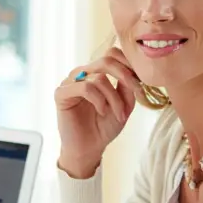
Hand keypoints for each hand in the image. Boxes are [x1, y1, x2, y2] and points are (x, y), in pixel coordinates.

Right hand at [54, 46, 142, 177]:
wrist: (89, 148)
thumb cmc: (104, 127)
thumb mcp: (124, 104)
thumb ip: (128, 85)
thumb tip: (134, 69)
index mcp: (96, 72)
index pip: (112, 54)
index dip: (129, 64)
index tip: (141, 82)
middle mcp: (82, 73)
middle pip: (106, 60)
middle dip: (125, 76)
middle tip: (135, 92)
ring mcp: (70, 82)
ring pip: (98, 77)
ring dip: (113, 97)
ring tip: (117, 113)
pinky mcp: (61, 94)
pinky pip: (84, 87)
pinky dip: (98, 100)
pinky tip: (102, 111)